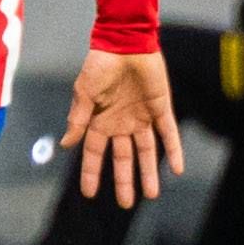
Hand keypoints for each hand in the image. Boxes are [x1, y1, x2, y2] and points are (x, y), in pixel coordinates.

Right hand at [63, 45, 183, 202]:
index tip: (89, 194)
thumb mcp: (84, 92)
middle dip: (125, 181)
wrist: (124, 41)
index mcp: (100, 121)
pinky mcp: (160, 108)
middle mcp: (121, 123)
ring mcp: (141, 117)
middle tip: (126, 204)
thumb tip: (66, 145)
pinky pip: (169, 133)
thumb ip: (78, 119)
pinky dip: (174, 150)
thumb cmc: (100, 64)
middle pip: (123, 159)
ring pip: (146, 151)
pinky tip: (177, 169)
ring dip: (149, 172)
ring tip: (151, 195)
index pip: (95, 154)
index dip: (92, 173)